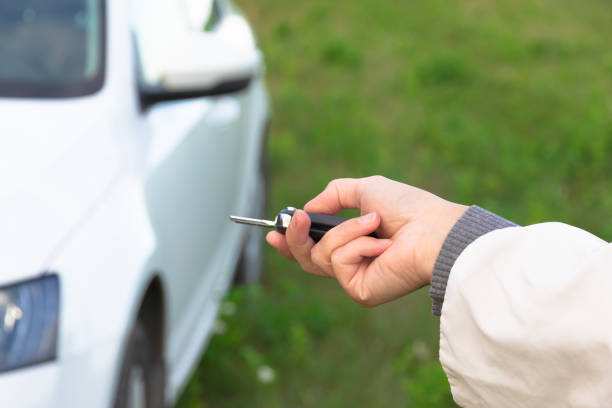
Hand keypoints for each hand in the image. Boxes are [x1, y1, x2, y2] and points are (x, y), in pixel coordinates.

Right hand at [266, 176, 467, 306]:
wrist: (434, 229)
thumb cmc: (408, 208)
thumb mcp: (365, 189)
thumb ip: (333, 194)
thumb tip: (307, 209)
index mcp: (355, 243)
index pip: (315, 248)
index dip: (292, 242)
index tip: (273, 231)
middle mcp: (354, 264)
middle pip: (307, 259)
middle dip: (296, 239)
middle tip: (296, 221)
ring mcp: (356, 279)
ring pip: (320, 256)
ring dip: (345, 232)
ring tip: (374, 224)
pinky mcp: (359, 291)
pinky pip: (337, 263)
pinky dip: (358, 245)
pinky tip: (383, 245)